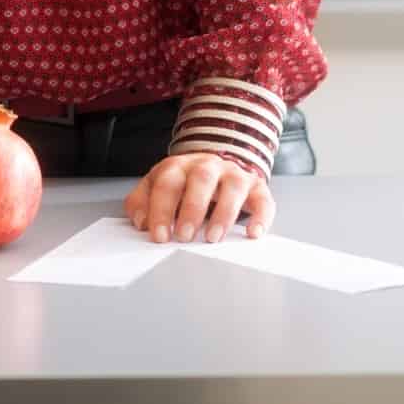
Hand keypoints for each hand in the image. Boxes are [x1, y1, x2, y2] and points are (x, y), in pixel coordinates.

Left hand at [124, 152, 274, 244]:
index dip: (161, 209)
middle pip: (201, 179)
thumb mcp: (156, 188)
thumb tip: (140, 222)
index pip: (168, 183)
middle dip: (192, 209)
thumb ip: (141, 202)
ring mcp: (233, 174)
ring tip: (212, 238)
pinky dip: (261, 217)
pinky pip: (263, 199)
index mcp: (179, 166)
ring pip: (233, 186)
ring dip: (224, 213)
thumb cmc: (182, 184)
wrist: (214, 168)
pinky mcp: (256, 187)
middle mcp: (208, 166)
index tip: (159, 236)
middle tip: (184, 236)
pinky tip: (252, 233)